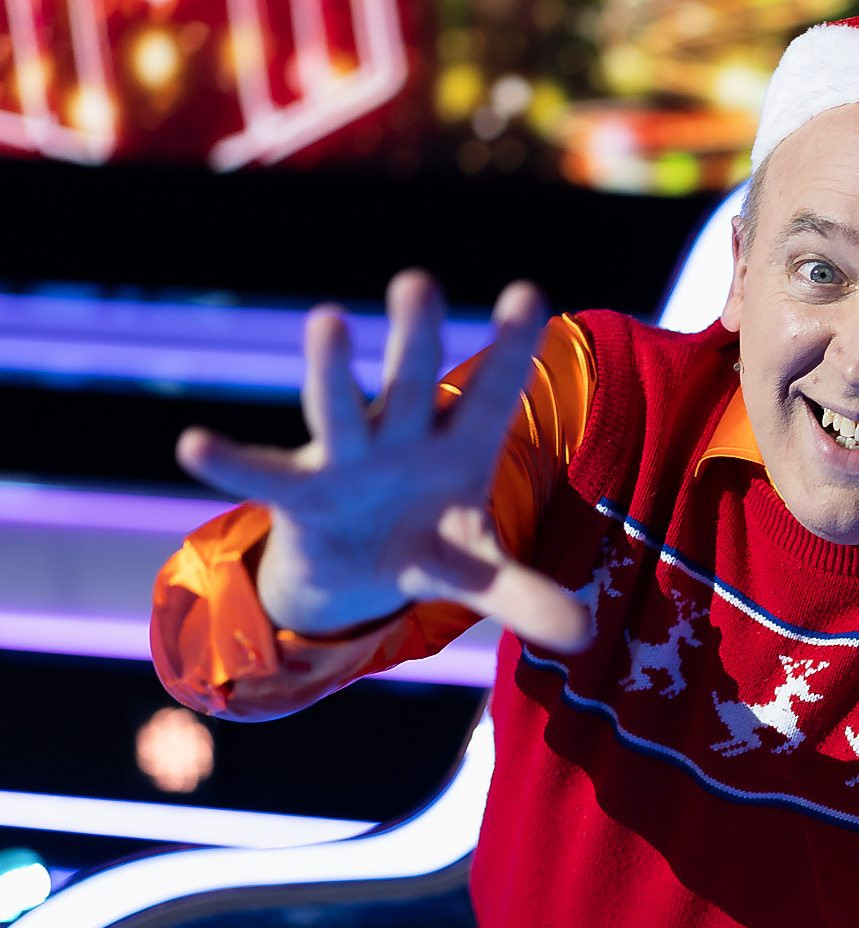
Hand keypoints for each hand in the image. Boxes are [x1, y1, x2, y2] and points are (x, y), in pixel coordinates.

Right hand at [175, 269, 591, 651]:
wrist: (355, 567)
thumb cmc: (428, 543)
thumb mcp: (476, 570)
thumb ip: (524, 594)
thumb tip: (584, 634)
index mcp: (459, 446)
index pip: (493, 392)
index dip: (510, 349)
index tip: (531, 295)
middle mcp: (404, 437)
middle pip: (414, 384)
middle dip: (416, 339)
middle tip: (418, 282)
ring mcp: (348, 458)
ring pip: (343, 409)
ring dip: (334, 371)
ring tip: (327, 320)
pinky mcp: (299, 492)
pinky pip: (262, 474)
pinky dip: (230, 462)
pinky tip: (194, 444)